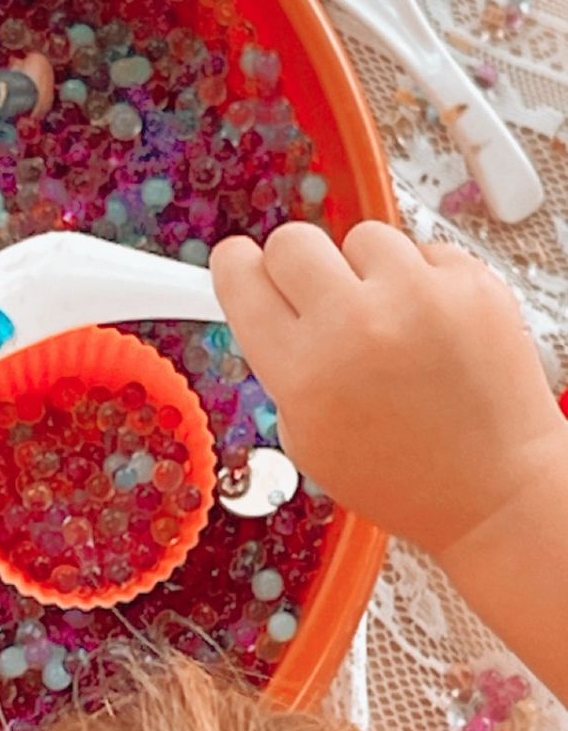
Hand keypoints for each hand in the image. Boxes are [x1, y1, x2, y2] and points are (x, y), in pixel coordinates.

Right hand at [210, 221, 566, 558]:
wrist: (494, 490)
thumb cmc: (401, 476)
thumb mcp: (305, 438)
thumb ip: (280, 365)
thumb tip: (265, 303)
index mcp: (302, 370)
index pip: (242, 277)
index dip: (235, 268)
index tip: (238, 263)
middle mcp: (356, 324)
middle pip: (293, 241)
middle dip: (295, 265)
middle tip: (313, 298)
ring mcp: (419, 297)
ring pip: (361, 239)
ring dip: (363, 272)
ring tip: (384, 322)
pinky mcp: (472, 283)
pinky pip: (423, 252)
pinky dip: (420, 281)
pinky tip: (427, 326)